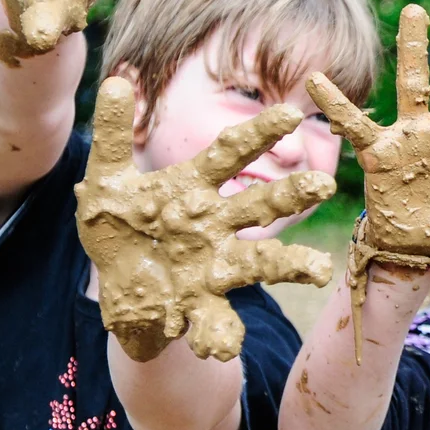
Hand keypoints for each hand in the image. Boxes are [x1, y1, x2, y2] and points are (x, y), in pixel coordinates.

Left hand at [75, 78, 334, 361]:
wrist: (118, 285)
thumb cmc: (118, 225)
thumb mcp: (106, 180)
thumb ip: (112, 134)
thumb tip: (118, 80)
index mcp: (195, 187)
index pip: (231, 152)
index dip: (259, 132)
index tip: (291, 111)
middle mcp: (215, 225)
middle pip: (260, 205)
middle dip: (292, 194)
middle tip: (323, 183)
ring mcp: (213, 266)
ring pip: (260, 261)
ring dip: (291, 265)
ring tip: (319, 270)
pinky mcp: (201, 306)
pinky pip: (218, 321)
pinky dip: (220, 336)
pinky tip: (219, 349)